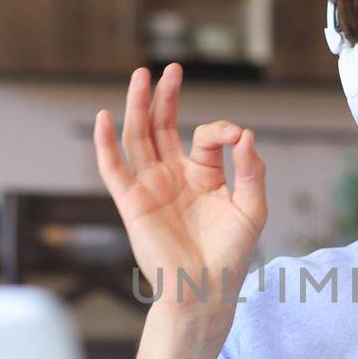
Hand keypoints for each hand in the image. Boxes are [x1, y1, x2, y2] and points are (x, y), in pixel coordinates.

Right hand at [92, 64, 266, 319]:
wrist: (206, 290)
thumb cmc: (231, 255)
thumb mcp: (253, 207)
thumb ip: (252, 169)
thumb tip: (246, 133)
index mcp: (203, 176)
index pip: (206, 137)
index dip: (221, 130)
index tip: (237, 137)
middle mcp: (173, 177)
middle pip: (163, 126)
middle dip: (166, 96)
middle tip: (171, 68)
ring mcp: (151, 187)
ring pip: (138, 137)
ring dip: (138, 106)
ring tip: (140, 76)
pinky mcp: (132, 202)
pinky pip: (113, 168)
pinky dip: (106, 143)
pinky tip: (104, 117)